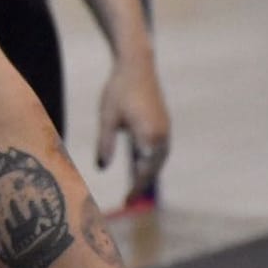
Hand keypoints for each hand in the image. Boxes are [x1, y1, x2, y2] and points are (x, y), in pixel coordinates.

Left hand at [95, 54, 170, 202]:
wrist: (137, 65)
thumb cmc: (118, 90)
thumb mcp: (107, 118)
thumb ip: (105, 145)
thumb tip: (101, 169)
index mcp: (149, 136)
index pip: (143, 171)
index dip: (135, 188)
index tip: (127, 202)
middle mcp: (162, 135)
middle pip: (153, 169)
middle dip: (141, 185)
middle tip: (128, 201)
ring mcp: (166, 129)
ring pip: (157, 159)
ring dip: (146, 173)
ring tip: (133, 187)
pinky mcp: (164, 124)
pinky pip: (158, 149)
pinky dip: (149, 160)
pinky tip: (138, 165)